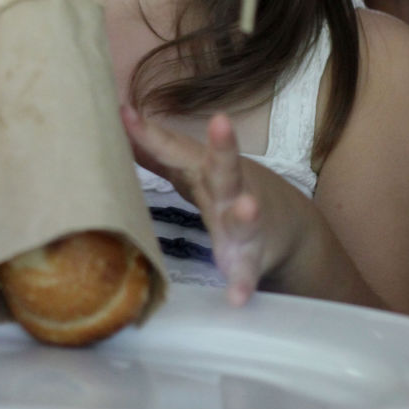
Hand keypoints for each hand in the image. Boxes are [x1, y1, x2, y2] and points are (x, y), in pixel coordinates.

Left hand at [122, 107, 287, 305]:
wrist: (285, 228)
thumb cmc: (226, 191)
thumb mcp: (194, 168)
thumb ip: (161, 151)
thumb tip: (122, 123)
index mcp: (207, 168)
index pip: (177, 148)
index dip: (150, 132)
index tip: (123, 112)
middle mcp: (228, 190)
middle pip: (225, 167)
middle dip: (223, 146)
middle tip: (222, 122)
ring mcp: (244, 225)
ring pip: (244, 216)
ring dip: (245, 212)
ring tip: (248, 206)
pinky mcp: (252, 257)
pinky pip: (247, 271)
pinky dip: (243, 282)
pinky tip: (236, 296)